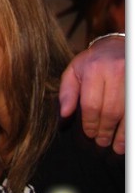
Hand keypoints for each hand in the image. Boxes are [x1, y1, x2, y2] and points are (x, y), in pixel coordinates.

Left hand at [59, 35, 124, 153]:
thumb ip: (67, 93)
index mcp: (95, 69)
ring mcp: (132, 78)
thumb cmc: (93, 62)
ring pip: (128, 112)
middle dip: (106, 130)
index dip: (90, 123)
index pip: (92, 104)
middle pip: (111, 110)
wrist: (117, 45)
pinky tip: (128, 137)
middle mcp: (118, 72)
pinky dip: (131, 126)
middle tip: (101, 142)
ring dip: (123, 133)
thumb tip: (64, 117)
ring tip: (118, 147)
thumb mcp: (74, 72)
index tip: (89, 134)